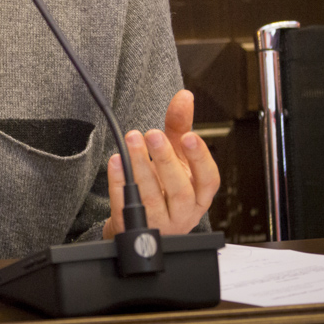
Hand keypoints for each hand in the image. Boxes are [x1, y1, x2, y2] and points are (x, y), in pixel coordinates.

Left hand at [102, 90, 219, 237]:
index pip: (208, 179)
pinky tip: (115, 162)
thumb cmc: (166, 187)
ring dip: (141, 166)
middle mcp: (183, 211)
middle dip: (165, 159)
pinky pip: (126, 204)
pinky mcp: (133, 226)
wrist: (144, 223)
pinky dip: (119, 182)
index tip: (189, 136)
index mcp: (199, 195)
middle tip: (152, 134)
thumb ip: (180, 127)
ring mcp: (159, 222)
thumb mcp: (177, 157)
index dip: (200, 158)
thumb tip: (185, 96)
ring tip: (132, 140)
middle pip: (179, 188)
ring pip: (152, 197)